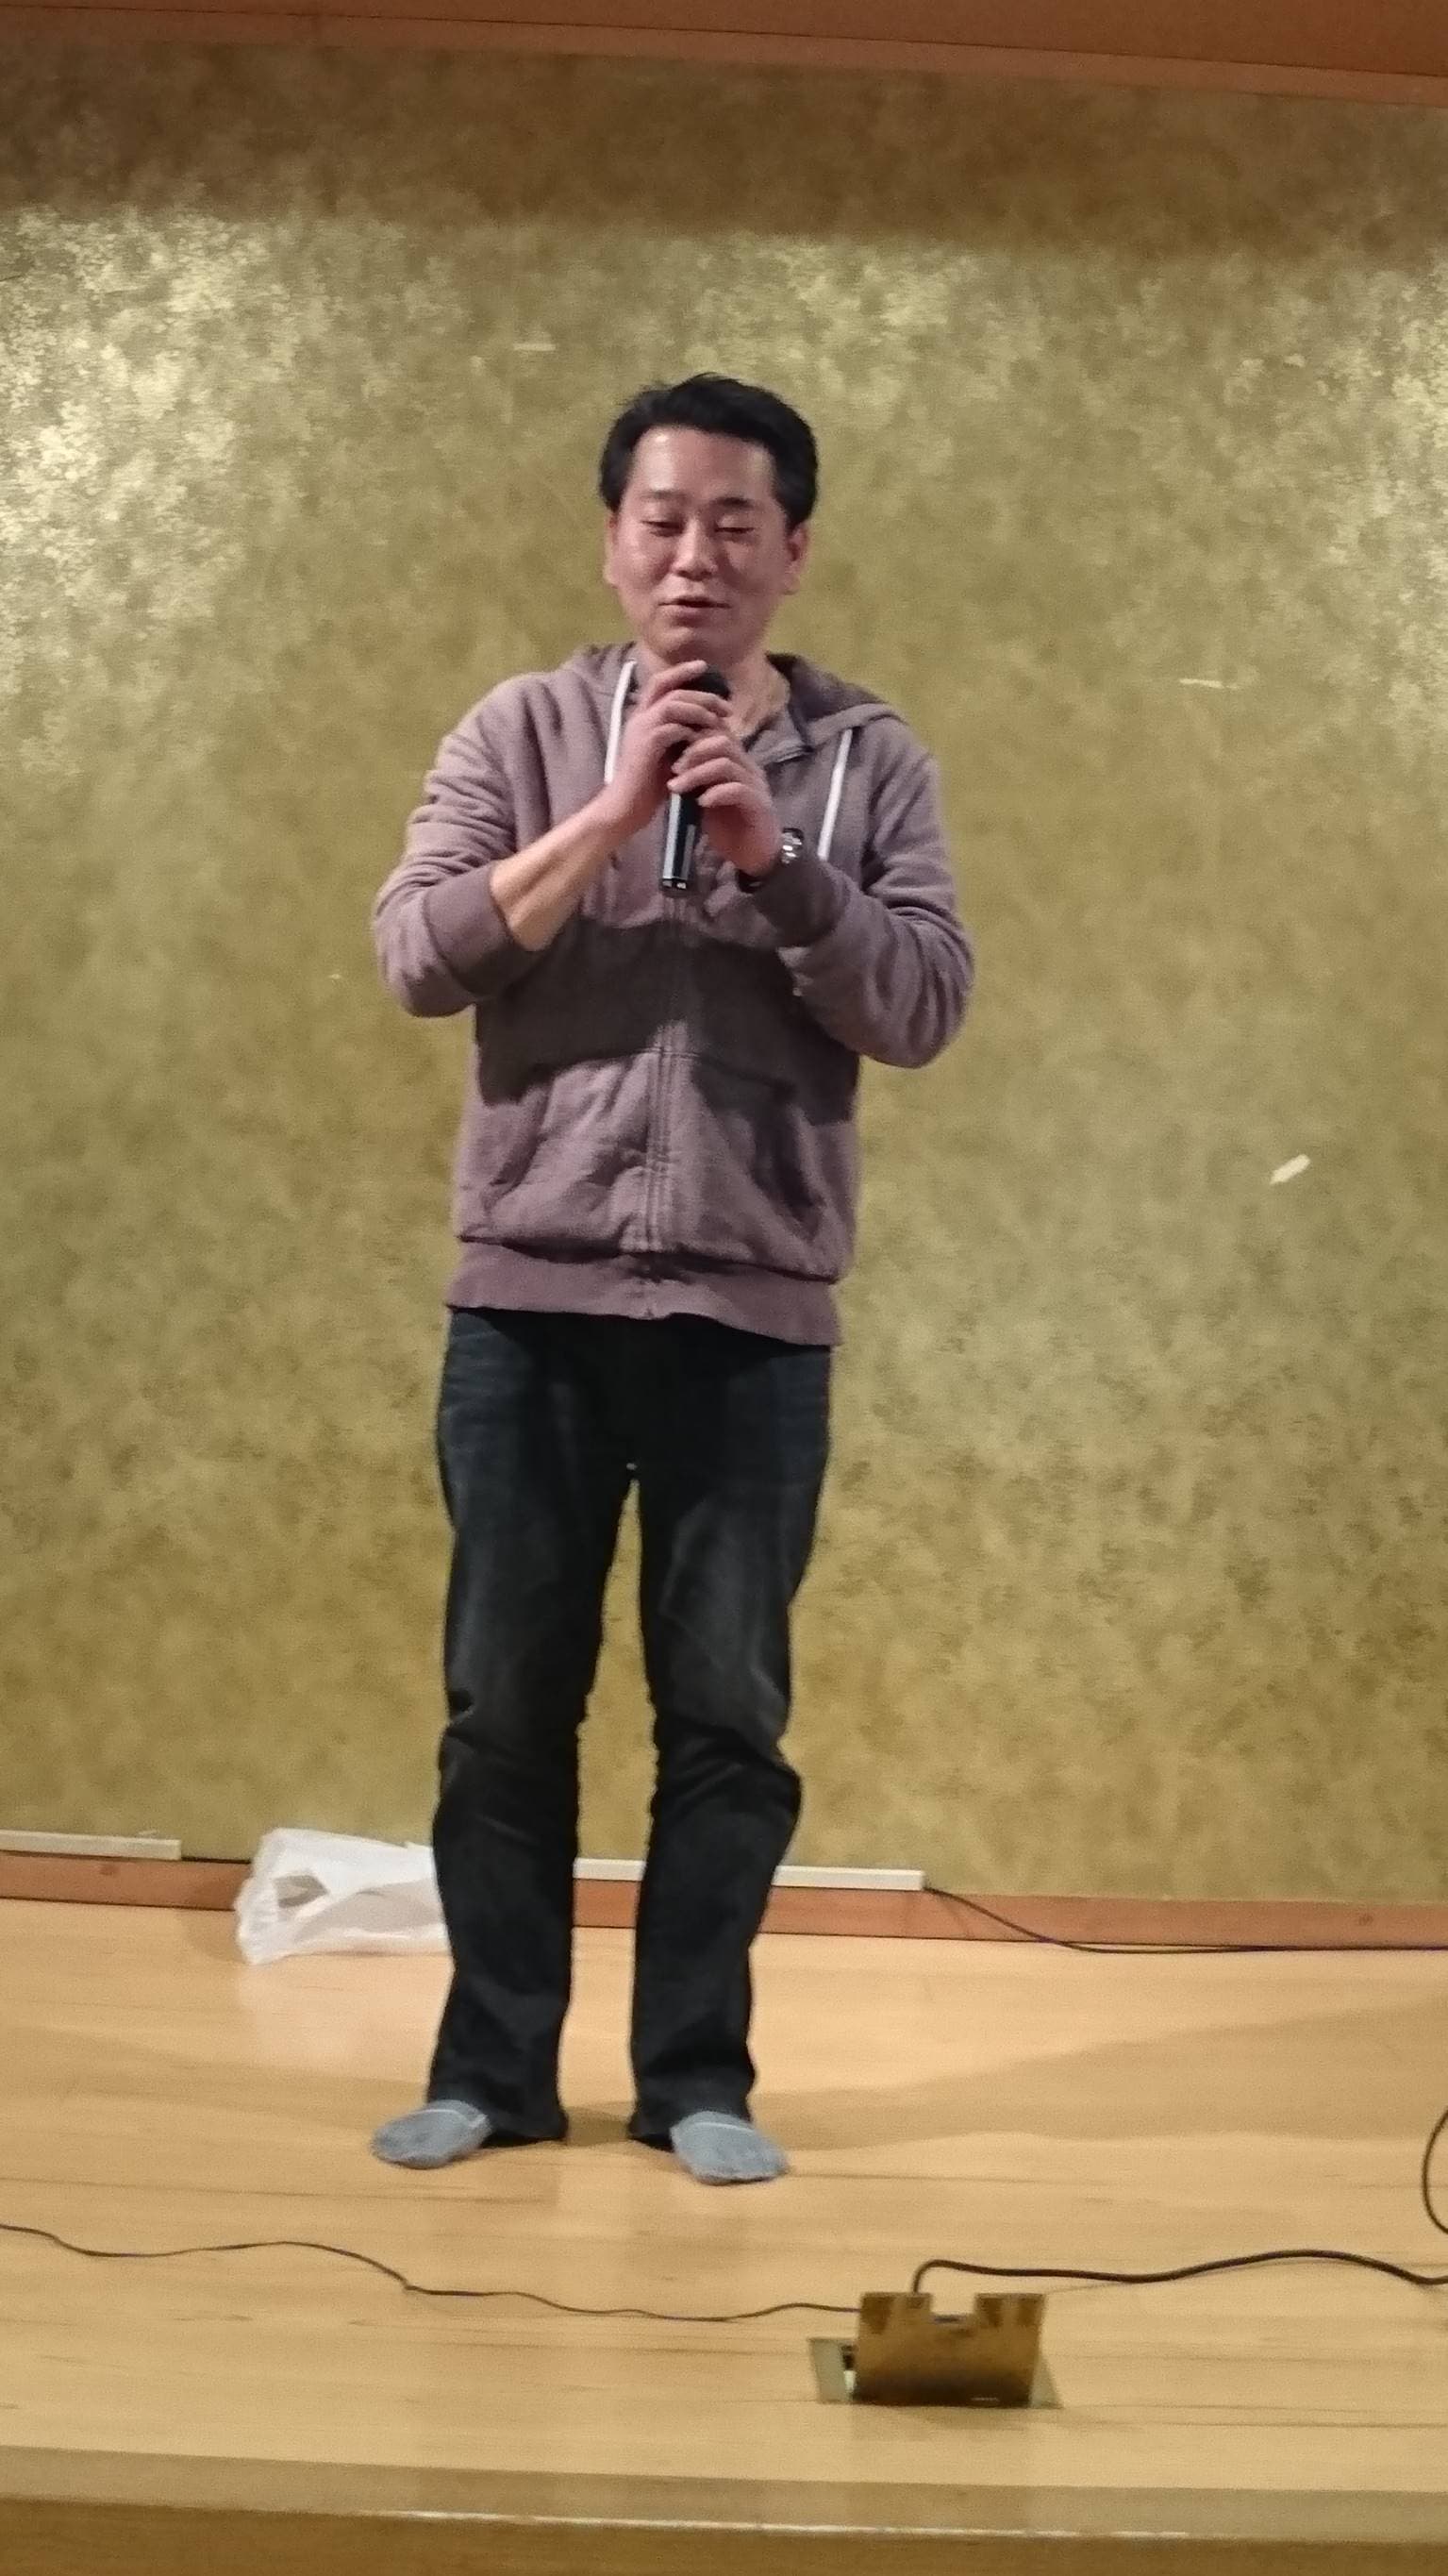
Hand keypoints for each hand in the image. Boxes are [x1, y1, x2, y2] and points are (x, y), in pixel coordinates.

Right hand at [596, 661, 728, 843]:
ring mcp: (641, 730)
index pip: (661, 682)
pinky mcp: (647, 746)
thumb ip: (679, 735)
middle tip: (726, 705)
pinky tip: (705, 740)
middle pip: (670, 688)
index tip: (704, 667)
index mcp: (642, 717)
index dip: (681, 671)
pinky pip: (674, 728)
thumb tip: (704, 724)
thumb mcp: (667, 753)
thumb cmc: (647, 785)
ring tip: (719, 720)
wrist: (626, 807)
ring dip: (699, 710)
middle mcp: (639, 718)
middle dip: (701, 693)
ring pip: (673, 704)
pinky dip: (692, 731)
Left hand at [665, 728, 778, 878]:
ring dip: (697, 773)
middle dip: (693, 752)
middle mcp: (748, 767)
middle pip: (723, 741)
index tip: (668, 752)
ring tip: (677, 788)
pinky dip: (716, 793)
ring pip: (727, 764)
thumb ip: (694, 779)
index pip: (717, 732)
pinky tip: (700, 803)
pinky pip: (738, 790)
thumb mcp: (705, 797)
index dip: (692, 736)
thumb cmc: (729, 826)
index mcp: (736, 761)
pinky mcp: (760, 805)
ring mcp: (756, 785)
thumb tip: (668, 762)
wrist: (754, 856)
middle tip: (672, 769)